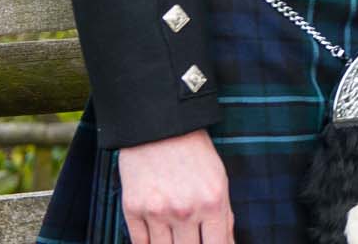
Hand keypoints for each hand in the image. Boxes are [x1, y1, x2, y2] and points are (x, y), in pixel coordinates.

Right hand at [117, 129, 231, 243]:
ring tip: (175, 239)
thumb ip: (223, 215)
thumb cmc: (193, 151)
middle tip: (191, 240)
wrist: (158, 125)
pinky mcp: (133, 210)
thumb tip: (225, 243)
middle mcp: (185, 210)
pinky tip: (156, 241)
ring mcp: (157, 212)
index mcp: (213, 202)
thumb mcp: (218, 178)